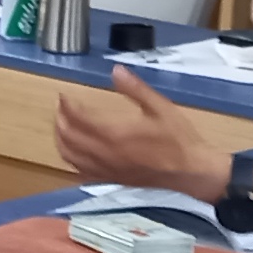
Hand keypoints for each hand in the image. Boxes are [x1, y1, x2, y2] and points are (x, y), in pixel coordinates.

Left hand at [53, 67, 220, 189]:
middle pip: (68, 137)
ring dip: (61, 139)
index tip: (64, 95)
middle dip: (60, 120)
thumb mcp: (161, 107)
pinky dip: (70, 159)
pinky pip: (80, 171)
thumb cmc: (179, 140)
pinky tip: (73, 151)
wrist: (192, 175)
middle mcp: (105, 154)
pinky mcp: (110, 182)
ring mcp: (105, 171)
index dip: (67, 105)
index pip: (78, 118)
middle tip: (61, 107)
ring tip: (61, 126)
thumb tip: (116, 70)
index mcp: (115, 133)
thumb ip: (136, 89)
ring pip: (69, 156)